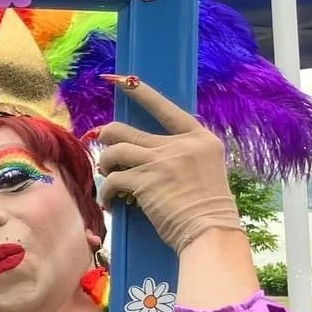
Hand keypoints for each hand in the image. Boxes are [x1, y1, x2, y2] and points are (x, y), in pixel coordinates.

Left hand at [94, 75, 244, 253]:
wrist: (210, 231)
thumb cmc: (206, 208)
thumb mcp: (204, 169)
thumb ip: (181, 154)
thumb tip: (144, 151)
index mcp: (199, 138)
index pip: (165, 108)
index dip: (141, 93)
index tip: (122, 80)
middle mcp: (180, 144)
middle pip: (125, 129)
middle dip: (106, 138)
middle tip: (101, 148)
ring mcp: (162, 161)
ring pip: (114, 150)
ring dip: (104, 164)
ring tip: (107, 176)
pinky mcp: (146, 181)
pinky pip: (112, 180)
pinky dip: (107, 193)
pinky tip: (111, 203)